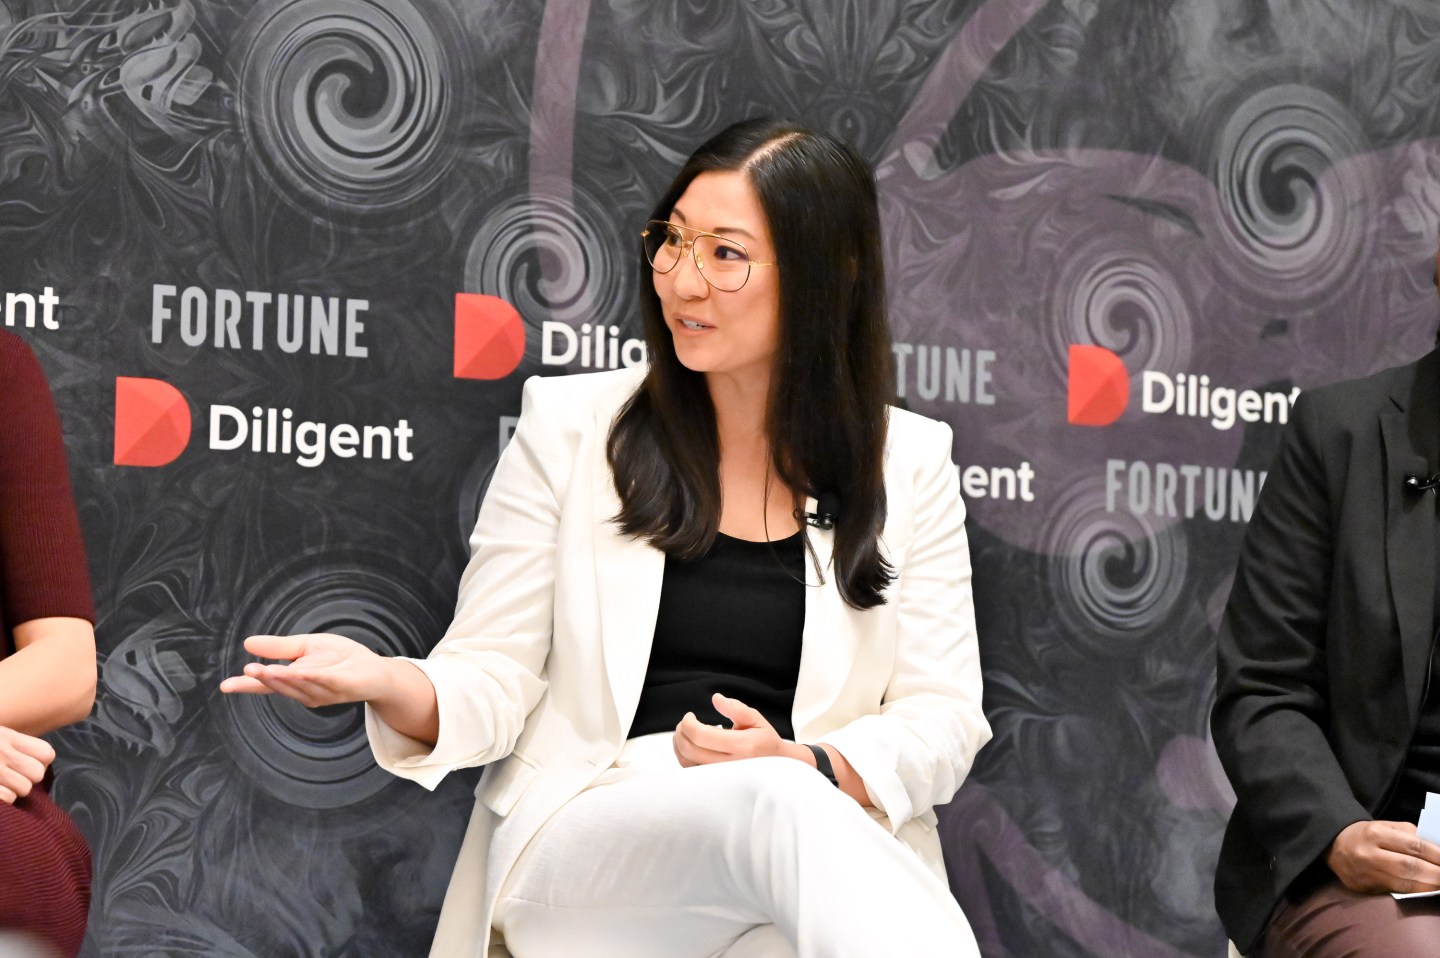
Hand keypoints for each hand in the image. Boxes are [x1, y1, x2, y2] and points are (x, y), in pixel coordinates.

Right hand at [0, 725, 53, 804]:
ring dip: (15, 790)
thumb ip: (17, 744)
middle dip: (28, 778)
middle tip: (14, 776)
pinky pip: (8, 798)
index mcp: (9, 737)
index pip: (46, 753)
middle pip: (38, 773)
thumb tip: (42, 759)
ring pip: (24, 789)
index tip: (28, 762)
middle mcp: (3, 752)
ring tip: (3, 783)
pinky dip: (3, 799)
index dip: (41, 761)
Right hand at [219, 633, 393, 707]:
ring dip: (283, 679)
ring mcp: (322, 691)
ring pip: (299, 685)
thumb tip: (247, 644)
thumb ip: (278, 648)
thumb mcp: (306, 646)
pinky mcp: (340, 685)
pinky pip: (324, 681)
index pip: (266, 684)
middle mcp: (304, 691)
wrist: (373, 669)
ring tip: (265, 671)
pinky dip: (311, 677)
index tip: (225, 686)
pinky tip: (300, 671)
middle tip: (249, 671)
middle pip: (280, 686)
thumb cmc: (340, 659)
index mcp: (294, 680)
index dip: (246, 685)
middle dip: (265, 679)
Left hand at [672, 693, 802, 766]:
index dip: (688, 723)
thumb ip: (736, 708)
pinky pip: (690, 771)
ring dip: (678, 744)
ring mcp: (721, 777)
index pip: (702, 735)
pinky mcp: (714, 783)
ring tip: (684, 732)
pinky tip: (689, 746)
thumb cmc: (763, 741)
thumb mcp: (756, 720)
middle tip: (685, 722)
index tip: (690, 715)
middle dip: (681, 732)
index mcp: (742, 746)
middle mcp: (730, 765)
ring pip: (687, 763)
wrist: (774, 769)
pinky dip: (683, 756)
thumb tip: (716, 698)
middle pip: (690, 749)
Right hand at [1326, 820, 1439, 893]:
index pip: (1414, 846)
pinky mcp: (1362, 887)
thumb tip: (1436, 851)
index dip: (1438, 855)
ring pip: (1404, 884)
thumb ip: (1410, 835)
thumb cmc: (1366, 834)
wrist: (1333, 845)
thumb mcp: (1385, 826)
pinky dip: (1413, 893)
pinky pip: (1393, 892)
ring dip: (1428, 887)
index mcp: (1376, 833)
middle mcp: (1368, 854)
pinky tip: (1425, 890)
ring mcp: (1364, 873)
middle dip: (1436, 874)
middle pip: (1410, 867)